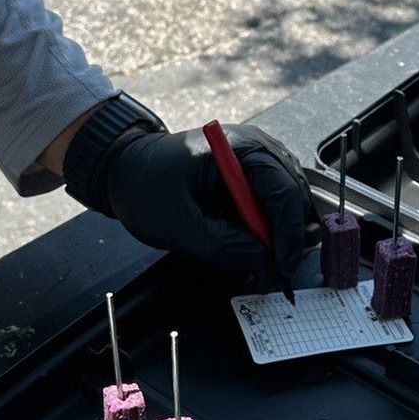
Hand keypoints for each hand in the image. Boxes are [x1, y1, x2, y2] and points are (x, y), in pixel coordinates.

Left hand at [100, 125, 315, 277]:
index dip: (288, 234)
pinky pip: (271, 203)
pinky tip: (250, 244)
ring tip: (259, 259)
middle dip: (288, 236)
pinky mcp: (249, 175)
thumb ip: (222, 245)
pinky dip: (266, 227)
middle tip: (275, 271)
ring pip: (288, 201)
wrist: (124, 169)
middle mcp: (255, 148)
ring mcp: (255, 160)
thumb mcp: (177, 224)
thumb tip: (262, 258)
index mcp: (238, 148)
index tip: (281, 267)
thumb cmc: (143, 185)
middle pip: (294, 195)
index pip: (283, 191)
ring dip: (278, 232)